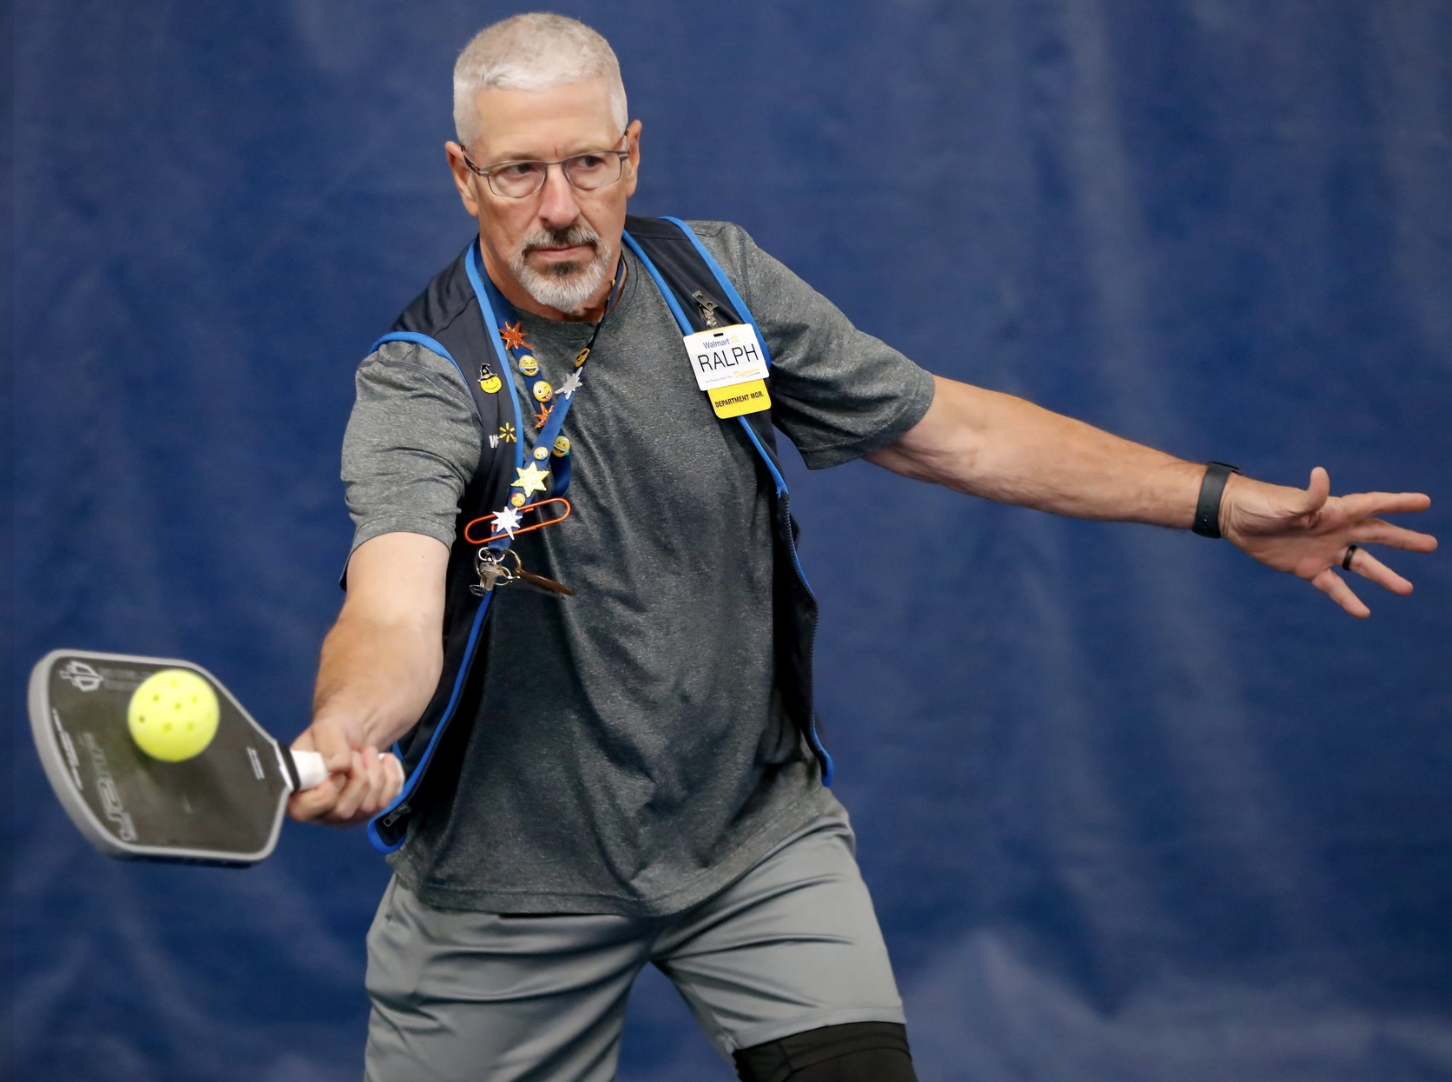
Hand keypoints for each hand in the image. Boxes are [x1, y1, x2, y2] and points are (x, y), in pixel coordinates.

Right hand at [287, 713, 404, 827]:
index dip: (327, 788)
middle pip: (343, 810)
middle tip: (356, 754)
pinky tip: (385, 760)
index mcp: (296, 796)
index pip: (305, 810)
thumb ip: (328, 746)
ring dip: (375, 773)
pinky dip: (392, 777)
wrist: (351, 737)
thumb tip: (338, 767)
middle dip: (357, 776)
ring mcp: (344, 818)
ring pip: (368, 807)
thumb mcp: (326, 729)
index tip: (339, 765)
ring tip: (368, 752)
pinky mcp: (366, 814)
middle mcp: (318, 814)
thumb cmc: (332, 735)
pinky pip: (386, 802)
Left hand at [1221, 467, 1435, 616]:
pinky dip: (1348, 599)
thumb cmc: (1261, 504)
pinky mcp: (1308, 568)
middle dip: (1403, 540)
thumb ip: (1309, 497)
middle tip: (1431, 545)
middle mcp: (1335, 530)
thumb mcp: (1286, 503)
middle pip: (1377, 535)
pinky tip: (1364, 612)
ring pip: (1361, 565)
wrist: (1235, 519)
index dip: (1399, 504)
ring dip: (1383, 576)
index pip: (1374, 505)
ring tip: (1406, 589)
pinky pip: (1333, 586)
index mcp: (1335, 511)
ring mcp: (1324, 550)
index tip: (1426, 502)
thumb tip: (1322, 474)